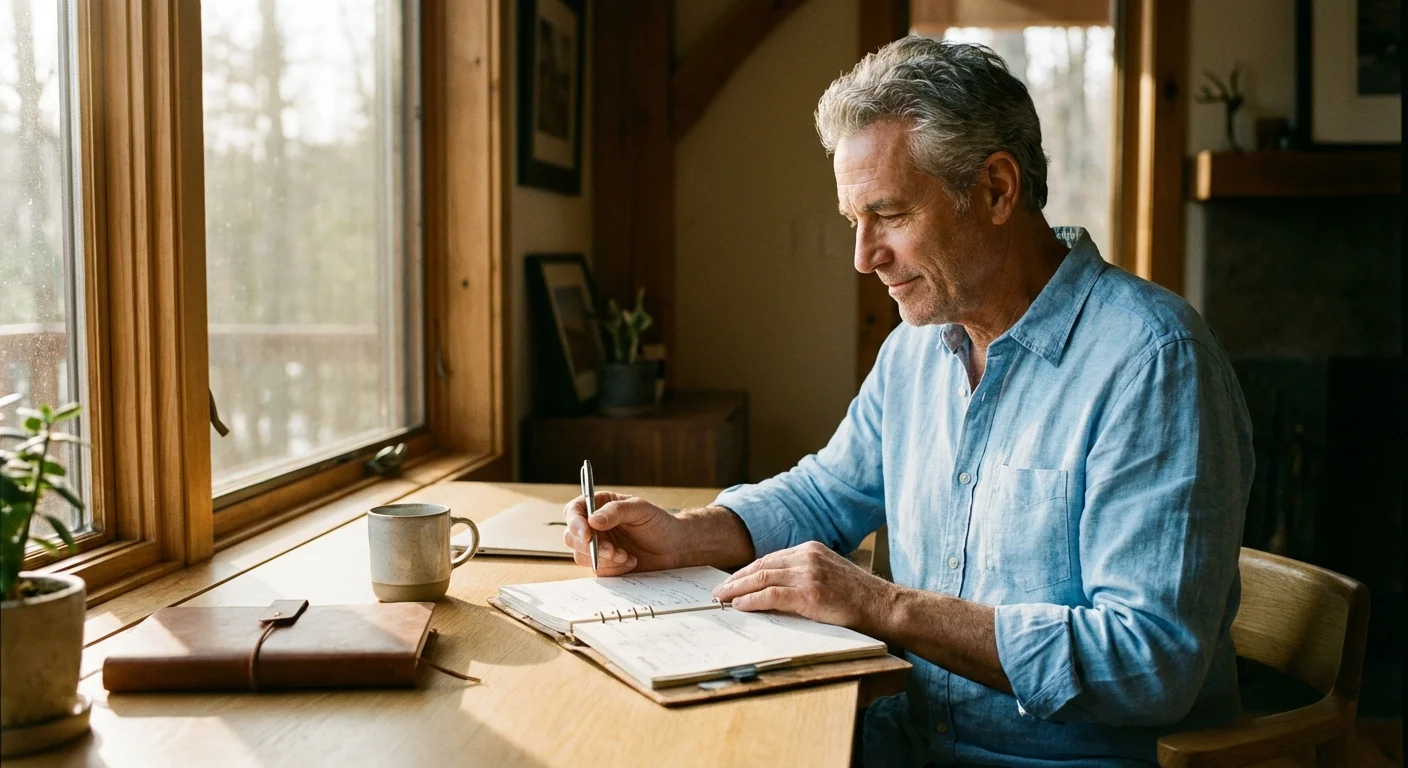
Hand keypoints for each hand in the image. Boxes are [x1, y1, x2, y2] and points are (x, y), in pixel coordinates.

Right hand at [562, 492, 685, 575]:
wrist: (674, 548)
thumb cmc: (659, 523)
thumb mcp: (640, 509)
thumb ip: (616, 511)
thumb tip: (593, 520)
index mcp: (599, 506)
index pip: (574, 511)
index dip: (575, 523)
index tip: (587, 534)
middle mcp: (594, 526)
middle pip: (571, 536)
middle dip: (590, 546)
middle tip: (613, 550)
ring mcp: (597, 546)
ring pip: (581, 556)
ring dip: (603, 559)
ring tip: (626, 555)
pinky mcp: (604, 564)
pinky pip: (597, 570)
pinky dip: (613, 568)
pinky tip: (630, 562)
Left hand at [710, 541, 894, 632]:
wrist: (882, 606)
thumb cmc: (858, 597)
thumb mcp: (828, 574)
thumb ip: (803, 575)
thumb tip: (772, 589)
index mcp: (811, 549)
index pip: (770, 558)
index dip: (747, 571)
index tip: (732, 581)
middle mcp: (807, 556)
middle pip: (761, 565)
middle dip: (737, 579)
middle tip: (719, 590)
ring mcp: (809, 574)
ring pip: (762, 578)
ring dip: (738, 589)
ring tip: (723, 598)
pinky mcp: (810, 594)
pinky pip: (772, 595)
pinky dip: (752, 600)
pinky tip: (740, 606)